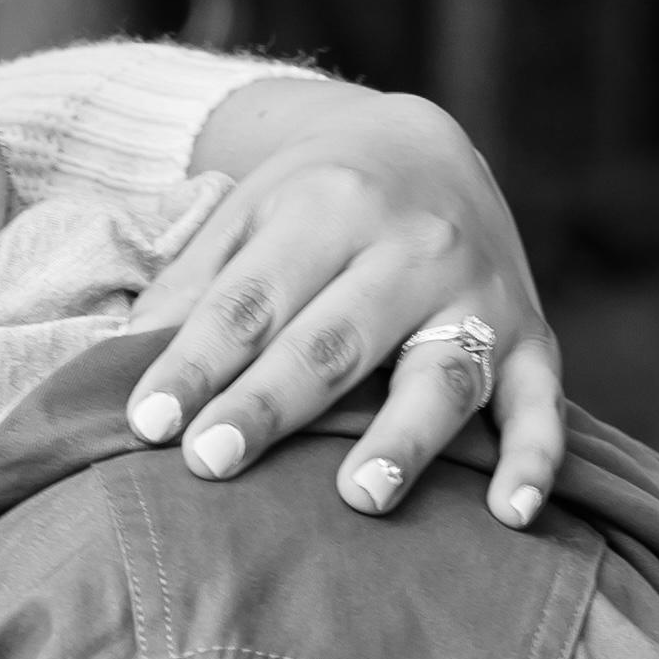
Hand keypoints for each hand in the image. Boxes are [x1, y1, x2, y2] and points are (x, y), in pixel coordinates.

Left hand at [131, 75, 568, 522]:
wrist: (426, 144)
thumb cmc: (313, 201)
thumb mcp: (245, 217)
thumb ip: (190, 288)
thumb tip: (116, 362)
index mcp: (328, 206)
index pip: (251, 301)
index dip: (196, 364)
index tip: (146, 423)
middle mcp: (411, 247)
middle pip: (333, 340)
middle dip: (272, 403)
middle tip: (212, 462)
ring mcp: (479, 295)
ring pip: (440, 372)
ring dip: (404, 438)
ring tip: (360, 496)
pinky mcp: (533, 338)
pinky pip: (542, 402)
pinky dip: (536, 457)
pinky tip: (514, 513)